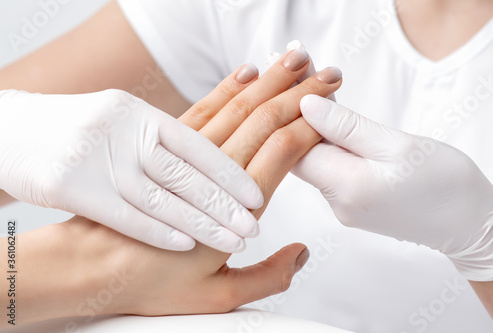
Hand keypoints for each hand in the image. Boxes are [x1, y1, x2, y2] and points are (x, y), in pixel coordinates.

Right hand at [0, 88, 262, 251]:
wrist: (15, 131)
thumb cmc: (82, 132)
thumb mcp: (123, 118)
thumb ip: (161, 135)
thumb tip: (215, 145)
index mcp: (141, 113)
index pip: (198, 144)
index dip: (229, 172)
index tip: (256, 196)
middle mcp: (124, 131)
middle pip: (185, 173)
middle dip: (224, 203)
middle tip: (254, 226)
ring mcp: (98, 156)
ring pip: (161, 196)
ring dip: (201, 222)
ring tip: (232, 241)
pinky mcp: (72, 184)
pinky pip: (124, 214)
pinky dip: (157, 230)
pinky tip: (186, 244)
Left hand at [6, 49, 341, 325]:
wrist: (91, 264)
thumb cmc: (150, 283)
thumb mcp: (216, 297)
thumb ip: (267, 277)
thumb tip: (301, 254)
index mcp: (233, 209)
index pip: (283, 151)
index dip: (311, 125)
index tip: (331, 108)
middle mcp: (212, 174)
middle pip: (265, 120)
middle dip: (301, 93)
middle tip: (327, 73)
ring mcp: (185, 155)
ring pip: (238, 106)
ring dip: (270, 80)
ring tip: (296, 61)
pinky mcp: (163, 145)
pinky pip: (203, 108)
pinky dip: (227, 87)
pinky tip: (245, 72)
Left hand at [292, 95, 492, 280]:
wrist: (469, 224)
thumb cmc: (444, 184)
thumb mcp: (397, 145)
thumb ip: (347, 127)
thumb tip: (305, 105)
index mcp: (346, 187)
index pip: (295, 146)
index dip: (289, 111)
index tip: (293, 77)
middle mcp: (336, 202)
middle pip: (300, 153)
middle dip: (298, 114)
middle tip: (303, 76)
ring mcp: (343, 206)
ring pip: (315, 159)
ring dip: (314, 126)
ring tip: (318, 89)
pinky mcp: (352, 204)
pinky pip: (330, 168)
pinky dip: (329, 143)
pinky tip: (333, 120)